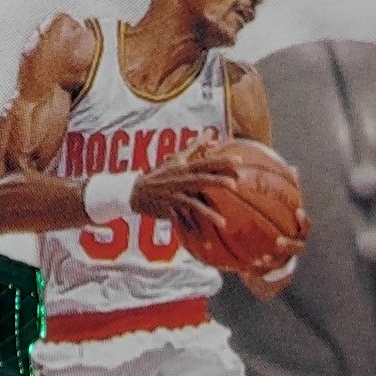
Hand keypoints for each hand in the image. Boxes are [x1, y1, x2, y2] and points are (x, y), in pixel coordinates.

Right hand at [126, 135, 247, 223]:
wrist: (136, 191)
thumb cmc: (161, 174)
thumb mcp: (177, 158)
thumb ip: (195, 146)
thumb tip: (210, 133)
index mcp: (185, 168)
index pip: (206, 162)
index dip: (222, 161)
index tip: (239, 161)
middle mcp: (180, 181)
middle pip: (201, 180)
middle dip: (217, 181)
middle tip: (235, 184)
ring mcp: (174, 196)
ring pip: (192, 205)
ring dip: (207, 214)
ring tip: (223, 223)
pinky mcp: (168, 210)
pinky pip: (183, 223)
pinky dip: (194, 233)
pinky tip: (206, 243)